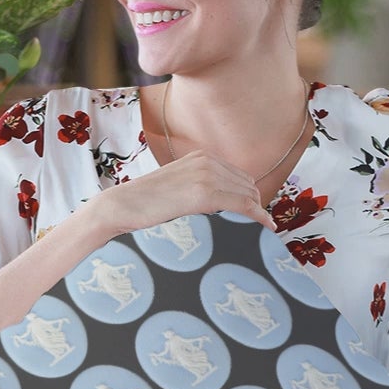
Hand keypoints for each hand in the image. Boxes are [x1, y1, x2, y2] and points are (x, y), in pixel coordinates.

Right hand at [94, 148, 276, 235]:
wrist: (122, 205)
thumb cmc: (146, 203)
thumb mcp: (178, 186)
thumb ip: (199, 187)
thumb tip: (222, 205)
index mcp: (201, 157)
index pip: (240, 177)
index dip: (250, 198)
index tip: (257, 216)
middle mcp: (207, 161)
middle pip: (248, 185)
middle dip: (255, 206)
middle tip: (259, 227)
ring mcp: (207, 175)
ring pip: (249, 195)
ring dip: (256, 213)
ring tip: (260, 230)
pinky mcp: (204, 193)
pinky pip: (243, 204)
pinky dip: (257, 216)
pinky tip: (265, 227)